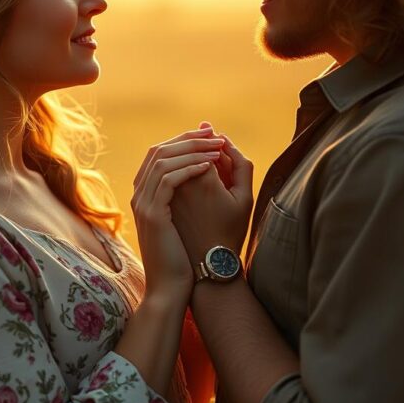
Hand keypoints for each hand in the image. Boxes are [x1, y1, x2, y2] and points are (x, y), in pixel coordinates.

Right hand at [132, 128, 226, 302]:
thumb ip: (185, 198)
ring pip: (163, 160)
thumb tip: (200, 175)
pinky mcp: (152, 213)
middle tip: (215, 135)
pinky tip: (210, 166)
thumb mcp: (185, 222)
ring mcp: (143, 203)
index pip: (159, 153)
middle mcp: (139, 195)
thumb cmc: (184, 259)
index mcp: (146, 195)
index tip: (210, 137)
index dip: (184, 140)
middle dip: (189, 139)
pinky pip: (169, 179)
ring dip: (193, 150)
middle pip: (159, 150)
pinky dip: (189, 167)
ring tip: (218, 148)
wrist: (172, 289)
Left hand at [170, 123, 253, 263]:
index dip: (218, 153)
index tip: (225, 173)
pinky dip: (179, 178)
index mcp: (204, 180)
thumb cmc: (229, 231)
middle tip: (215, 179)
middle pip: (189, 152)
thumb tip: (221, 138)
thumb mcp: (244, 197)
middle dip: (202, 155)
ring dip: (189, 164)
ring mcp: (167, 191)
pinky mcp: (159, 200)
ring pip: (176, 164)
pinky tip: (192, 194)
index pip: (207, 148)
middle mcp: (181, 183)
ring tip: (206, 187)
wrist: (205, 263)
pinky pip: (168, 178)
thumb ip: (240, 164)